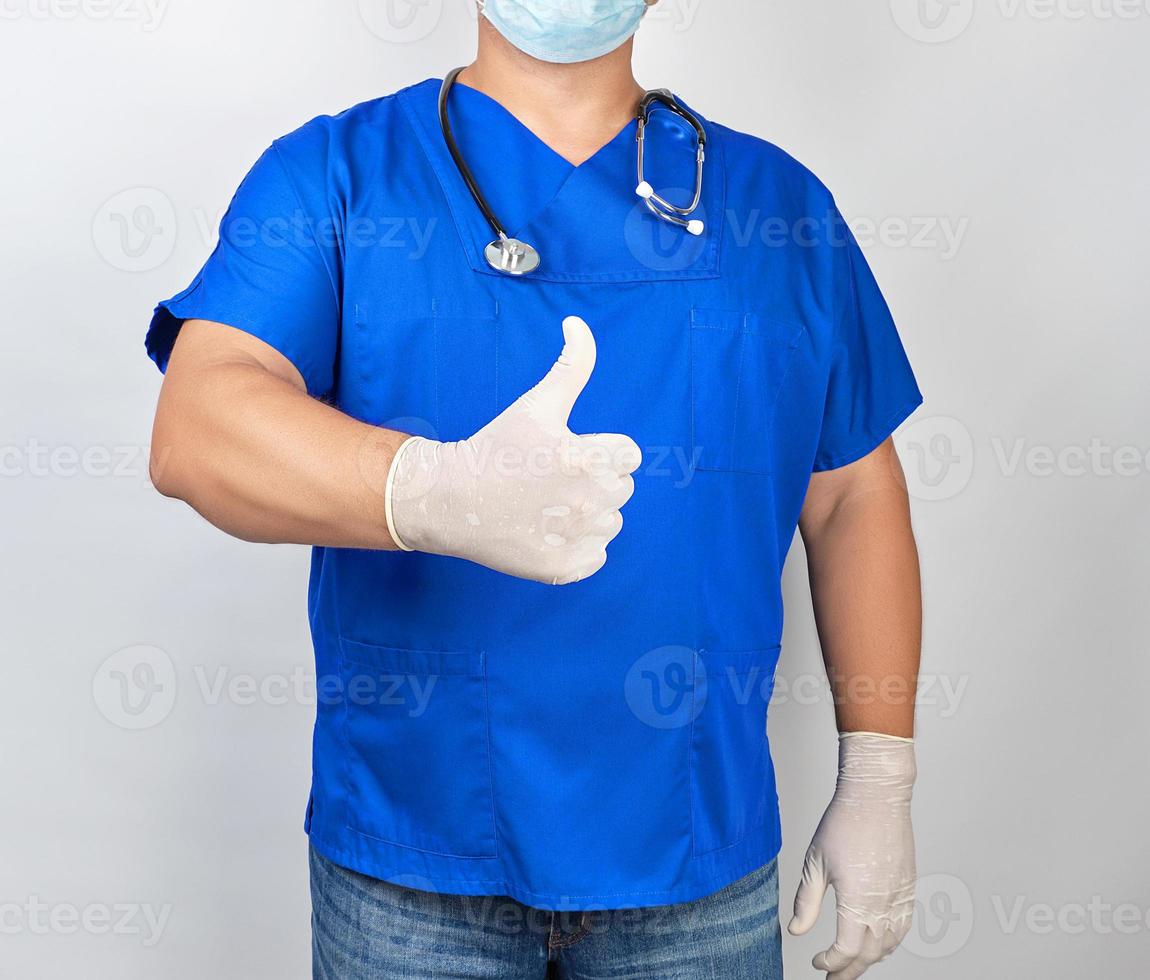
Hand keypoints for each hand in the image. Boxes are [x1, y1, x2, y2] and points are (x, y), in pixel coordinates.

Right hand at [385, 315, 639, 584]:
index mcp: (589, 458)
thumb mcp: (537, 404)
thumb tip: (578, 323)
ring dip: (587, 514)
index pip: (629, 455)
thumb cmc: (495, 447)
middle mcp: (590, 500)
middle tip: (550, 479)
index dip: (599, 451)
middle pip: (621, 488)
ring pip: (611, 522)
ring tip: (546, 505)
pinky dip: (577, 548)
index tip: (566, 453)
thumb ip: (571, 365)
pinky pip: (597, 555)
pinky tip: (545, 532)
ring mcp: (579, 538)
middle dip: (593, 481)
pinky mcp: (567, 569)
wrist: (451, 500)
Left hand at [788, 733, 916, 979]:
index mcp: (858, 900)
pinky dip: (891, 942)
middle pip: (869, 954)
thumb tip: (796, 931)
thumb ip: (806, 901)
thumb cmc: (844, 823)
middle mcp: (884, 903)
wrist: (876, 797)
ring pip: (890, 944)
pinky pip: (904, 927)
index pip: (847, 950)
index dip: (831, 963)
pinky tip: (878, 943)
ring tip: (852, 964)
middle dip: (850, 970)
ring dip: (870, 959)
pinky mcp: (909, 887)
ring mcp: (900, 896)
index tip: (817, 962)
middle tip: (832, 976)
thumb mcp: (815, 862)